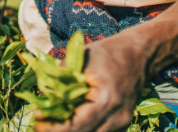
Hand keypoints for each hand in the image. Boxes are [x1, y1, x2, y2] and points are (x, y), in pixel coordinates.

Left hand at [35, 27, 154, 131]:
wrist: (139, 55)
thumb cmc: (109, 53)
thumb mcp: (82, 58)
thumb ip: (62, 76)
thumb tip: (43, 93)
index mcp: (106, 100)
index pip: (77, 125)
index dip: (55, 128)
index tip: (37, 122)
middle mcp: (117, 116)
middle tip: (39, 126)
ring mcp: (122, 122)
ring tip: (51, 125)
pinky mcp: (122, 123)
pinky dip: (84, 129)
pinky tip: (68, 122)